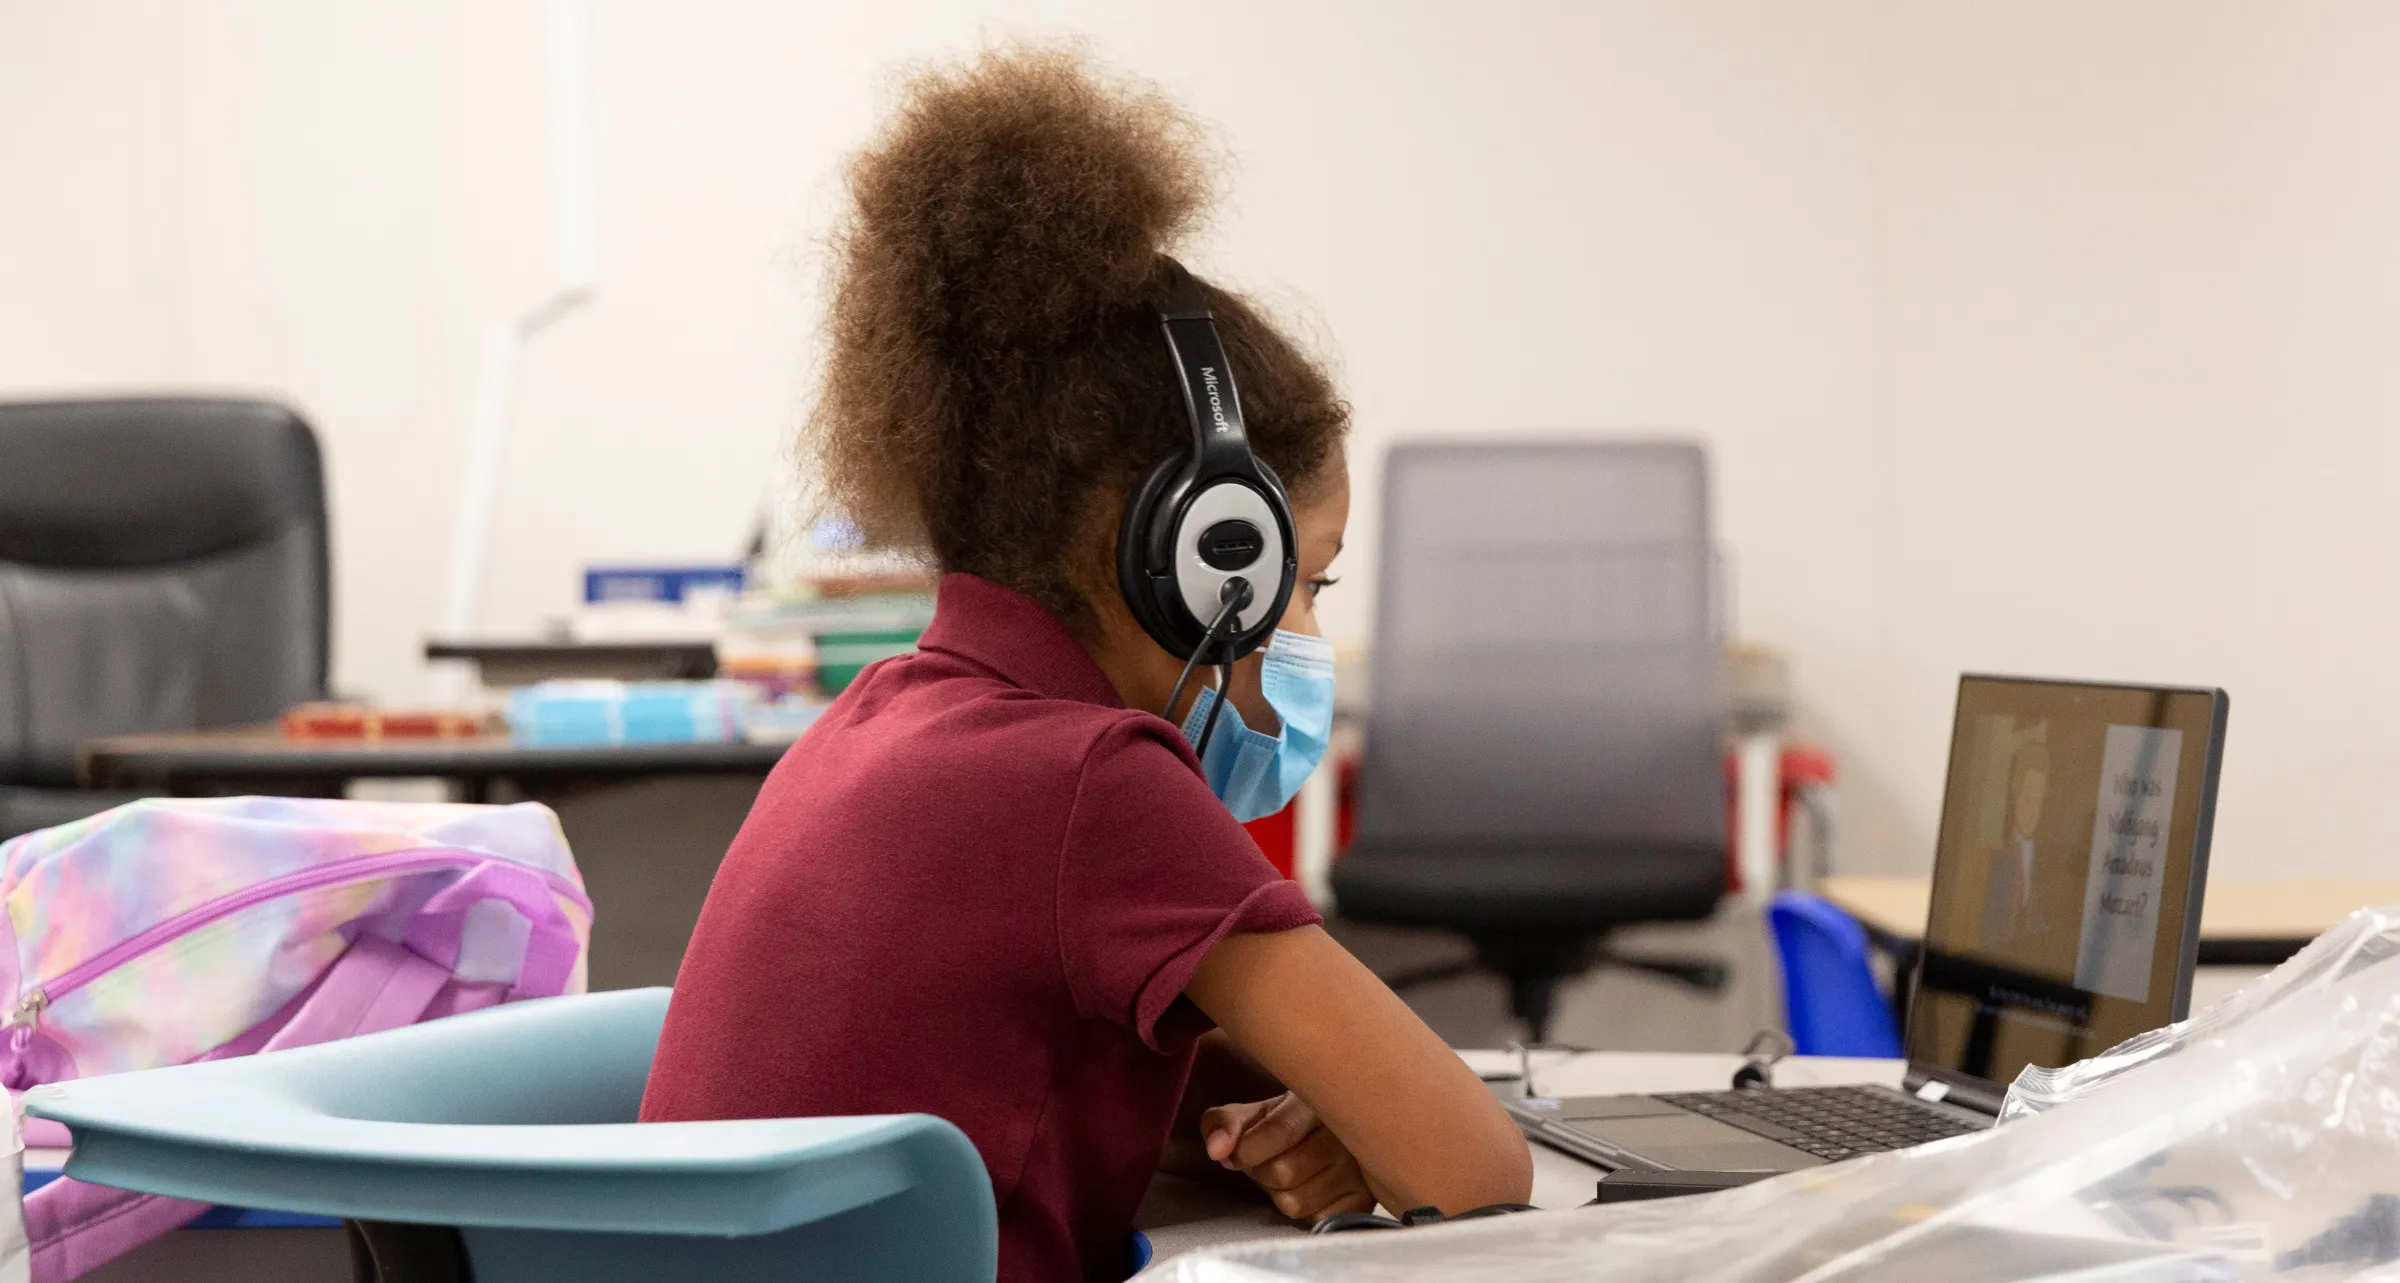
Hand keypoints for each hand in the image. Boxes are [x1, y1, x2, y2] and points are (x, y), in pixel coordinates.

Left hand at [1200, 1092, 1377, 1223]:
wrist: (1331, 1138)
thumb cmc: (1286, 1125)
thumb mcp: (1253, 1115)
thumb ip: (1224, 1123)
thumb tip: (1218, 1149)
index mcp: (1317, 1100)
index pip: (1279, 1130)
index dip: (1247, 1149)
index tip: (1237, 1155)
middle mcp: (1346, 1132)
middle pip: (1283, 1171)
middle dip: (1262, 1172)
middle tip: (1268, 1161)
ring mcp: (1360, 1169)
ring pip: (1296, 1201)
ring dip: (1280, 1194)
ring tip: (1289, 1175)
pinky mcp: (1365, 1202)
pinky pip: (1316, 1221)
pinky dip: (1304, 1211)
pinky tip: (1309, 1190)